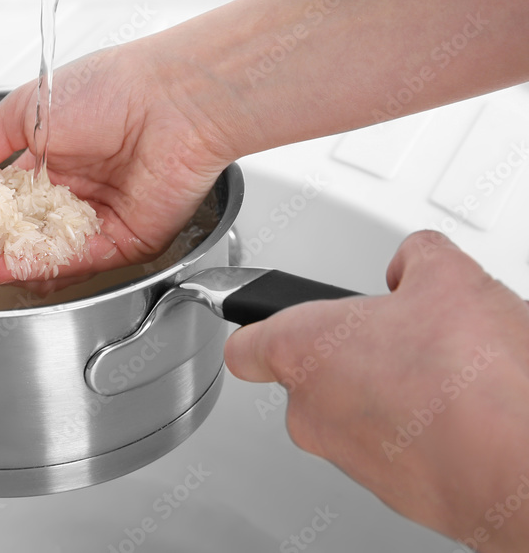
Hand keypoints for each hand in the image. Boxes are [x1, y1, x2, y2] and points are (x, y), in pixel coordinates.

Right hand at [0, 40, 236, 284]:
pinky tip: (7, 265)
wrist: (171, 99)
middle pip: (13, 234)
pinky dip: (38, 267)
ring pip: (39, 255)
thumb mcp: (23, 111)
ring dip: (1, 261)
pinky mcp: (120, 243)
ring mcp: (93, 221)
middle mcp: (68, 194)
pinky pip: (73, 263)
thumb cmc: (109, 89)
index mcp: (45, 161)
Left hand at [224, 231, 528, 550]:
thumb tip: (415, 260)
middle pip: (310, 376)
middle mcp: (314, 411)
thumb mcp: (449, 277)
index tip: (267, 318)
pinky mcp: (392, 491)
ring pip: (354, 412)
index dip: (258, 326)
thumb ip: (417, 257)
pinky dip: (417, 430)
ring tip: (444, 373)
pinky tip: (461, 411)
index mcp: (304, 351)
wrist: (522, 464)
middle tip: (399, 336)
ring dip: (387, 390)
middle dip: (351, 353)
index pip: (246, 344)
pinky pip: (391, 448)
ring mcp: (349, 456)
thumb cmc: (475, 381)